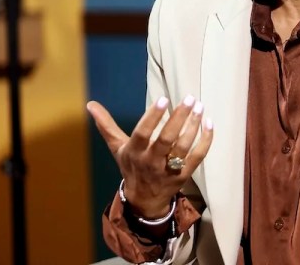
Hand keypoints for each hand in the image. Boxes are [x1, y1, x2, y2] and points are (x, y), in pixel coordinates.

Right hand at [87, 95, 212, 217]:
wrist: (144, 200)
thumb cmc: (131, 167)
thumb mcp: (117, 148)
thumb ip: (106, 126)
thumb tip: (91, 104)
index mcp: (135, 153)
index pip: (143, 133)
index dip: (153, 117)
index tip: (164, 99)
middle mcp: (152, 162)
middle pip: (167, 140)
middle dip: (179, 118)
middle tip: (189, 99)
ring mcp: (169, 170)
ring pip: (183, 147)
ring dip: (193, 126)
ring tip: (200, 107)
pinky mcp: (184, 175)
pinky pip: (197, 157)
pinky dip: (205, 141)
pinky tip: (209, 123)